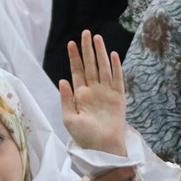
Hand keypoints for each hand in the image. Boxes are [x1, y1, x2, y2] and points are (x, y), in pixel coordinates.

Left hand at [59, 31, 126, 155]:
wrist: (103, 148)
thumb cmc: (85, 137)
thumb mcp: (69, 119)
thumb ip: (66, 99)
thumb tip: (62, 80)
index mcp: (80, 95)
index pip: (77, 71)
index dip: (74, 57)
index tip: (71, 43)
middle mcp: (93, 90)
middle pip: (90, 65)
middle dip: (87, 49)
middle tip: (86, 33)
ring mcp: (106, 93)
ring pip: (103, 68)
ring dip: (101, 53)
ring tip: (98, 38)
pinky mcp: (118, 97)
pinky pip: (117, 79)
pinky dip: (116, 67)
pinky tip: (113, 55)